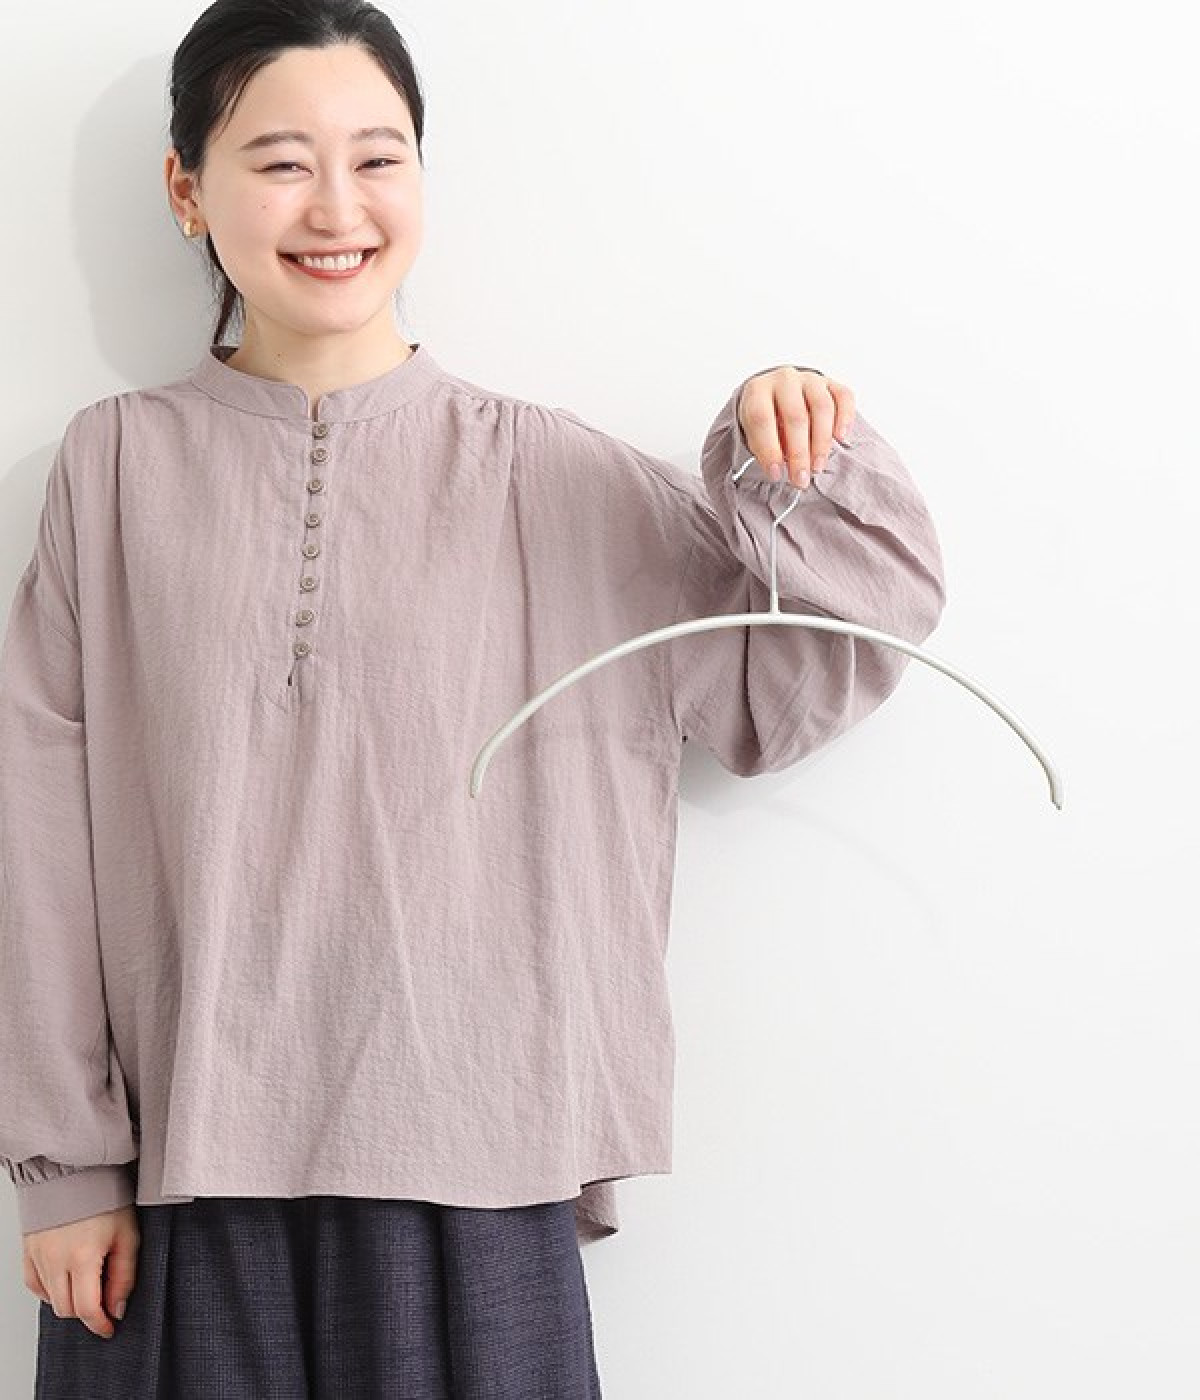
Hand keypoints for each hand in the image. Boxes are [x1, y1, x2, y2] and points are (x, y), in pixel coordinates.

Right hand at [23, 1205, 139, 1339]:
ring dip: (69, 1300)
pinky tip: (66, 1280)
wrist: (75, 1170)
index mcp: (82, 1257)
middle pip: (66, 1309)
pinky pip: (35, 1285)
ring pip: (50, 1300)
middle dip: (87, 1312)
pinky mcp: (28, 1252)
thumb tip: (116, 1307)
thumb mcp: (128, 1234)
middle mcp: (54, 1260)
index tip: (109, 1327)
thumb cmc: (104, 1196)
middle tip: (103, 1302)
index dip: (99, 1324)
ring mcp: (38, 1257)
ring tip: (88, 1284)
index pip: (86, 1309)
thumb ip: (124, 1275)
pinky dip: (50, 1290)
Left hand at [736, 366, 855, 488]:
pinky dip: (845, 418)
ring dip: (822, 442)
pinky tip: (840, 438)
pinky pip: (844, 397)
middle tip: (801, 479)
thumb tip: (779, 471)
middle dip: (799, 453)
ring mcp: (810, 379)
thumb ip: (764, 448)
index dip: (769, 449)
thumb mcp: (755, 432)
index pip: (762, 418)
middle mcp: (784, 379)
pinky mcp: (831, 383)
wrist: (779, 394)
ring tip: (818, 467)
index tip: (776, 474)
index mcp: (757, 390)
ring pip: (822, 407)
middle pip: (795, 416)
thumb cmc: (766, 419)